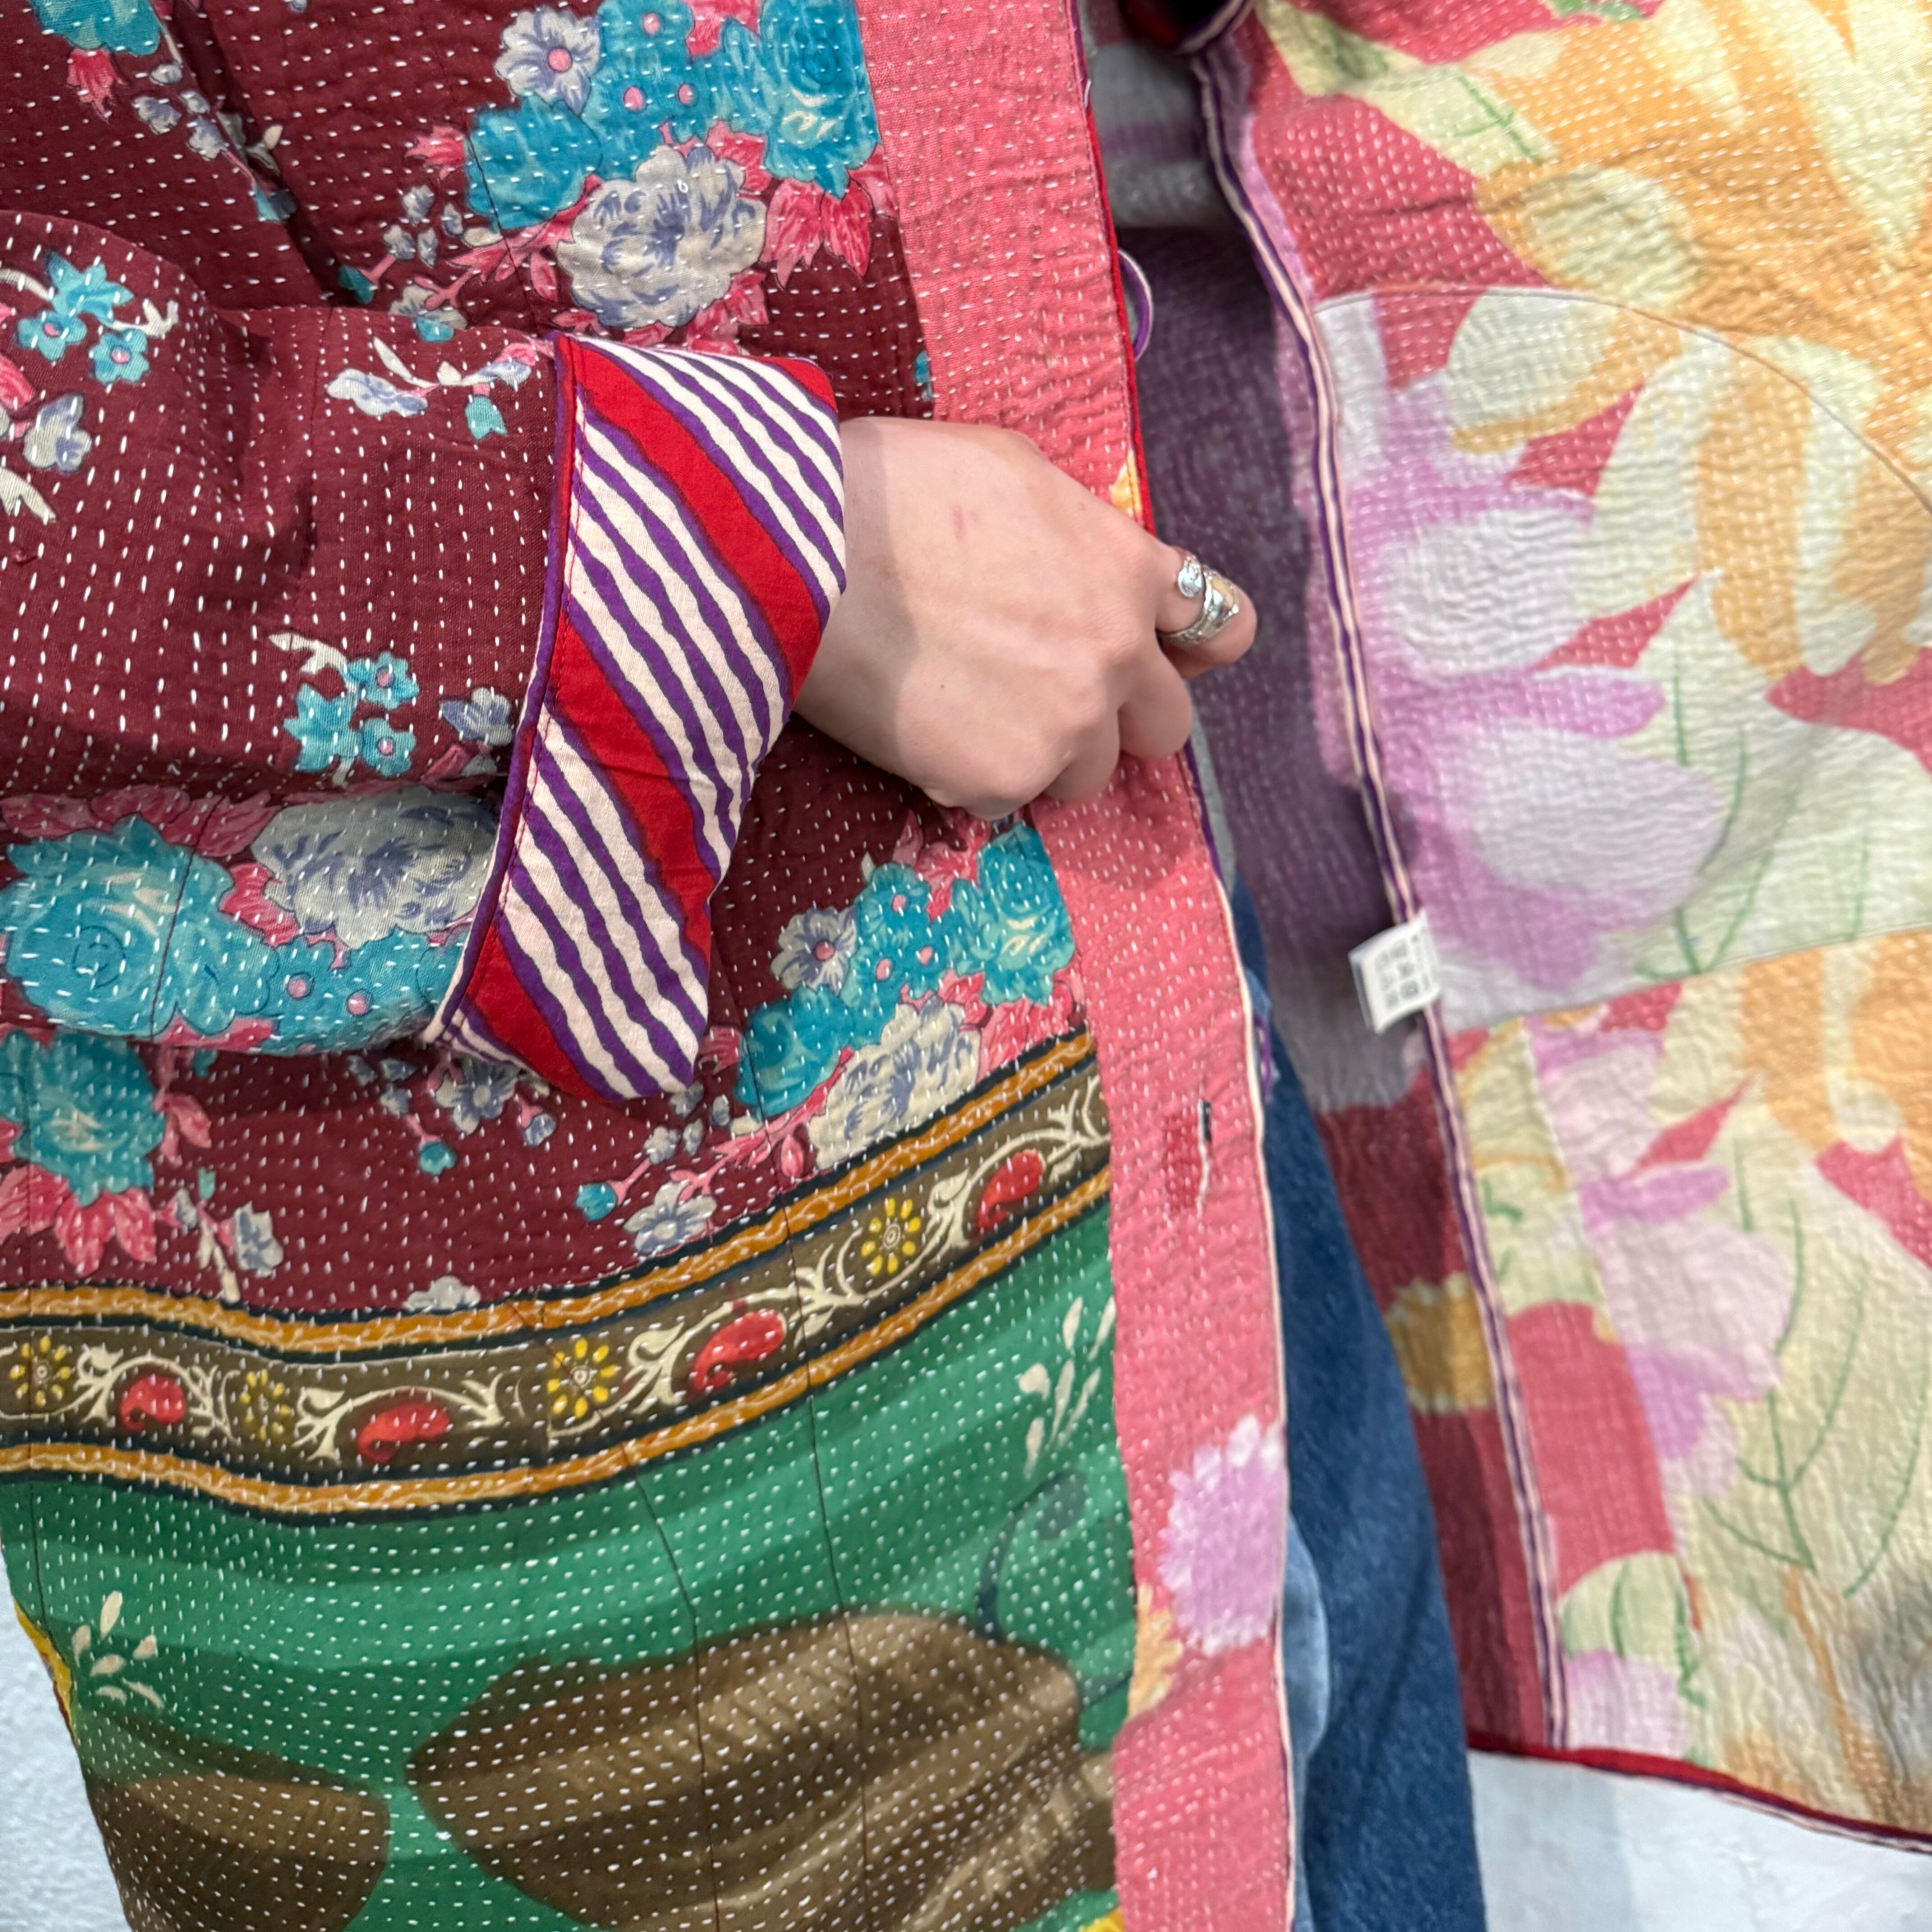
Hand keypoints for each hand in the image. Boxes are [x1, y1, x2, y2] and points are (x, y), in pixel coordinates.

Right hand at [795, 416, 1255, 818]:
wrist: (805, 552)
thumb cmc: (894, 490)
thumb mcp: (1016, 473)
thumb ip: (1079, 534)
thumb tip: (1090, 566)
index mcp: (1128, 572)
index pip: (1221, 628)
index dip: (1190, 647)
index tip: (1164, 656)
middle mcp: (1115, 659)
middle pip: (1165, 728)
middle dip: (1119, 718)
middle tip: (1050, 697)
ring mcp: (1063, 729)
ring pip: (1084, 775)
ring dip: (1042, 752)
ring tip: (966, 708)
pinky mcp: (1001, 781)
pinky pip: (1004, 797)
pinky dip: (970, 773)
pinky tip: (918, 724)